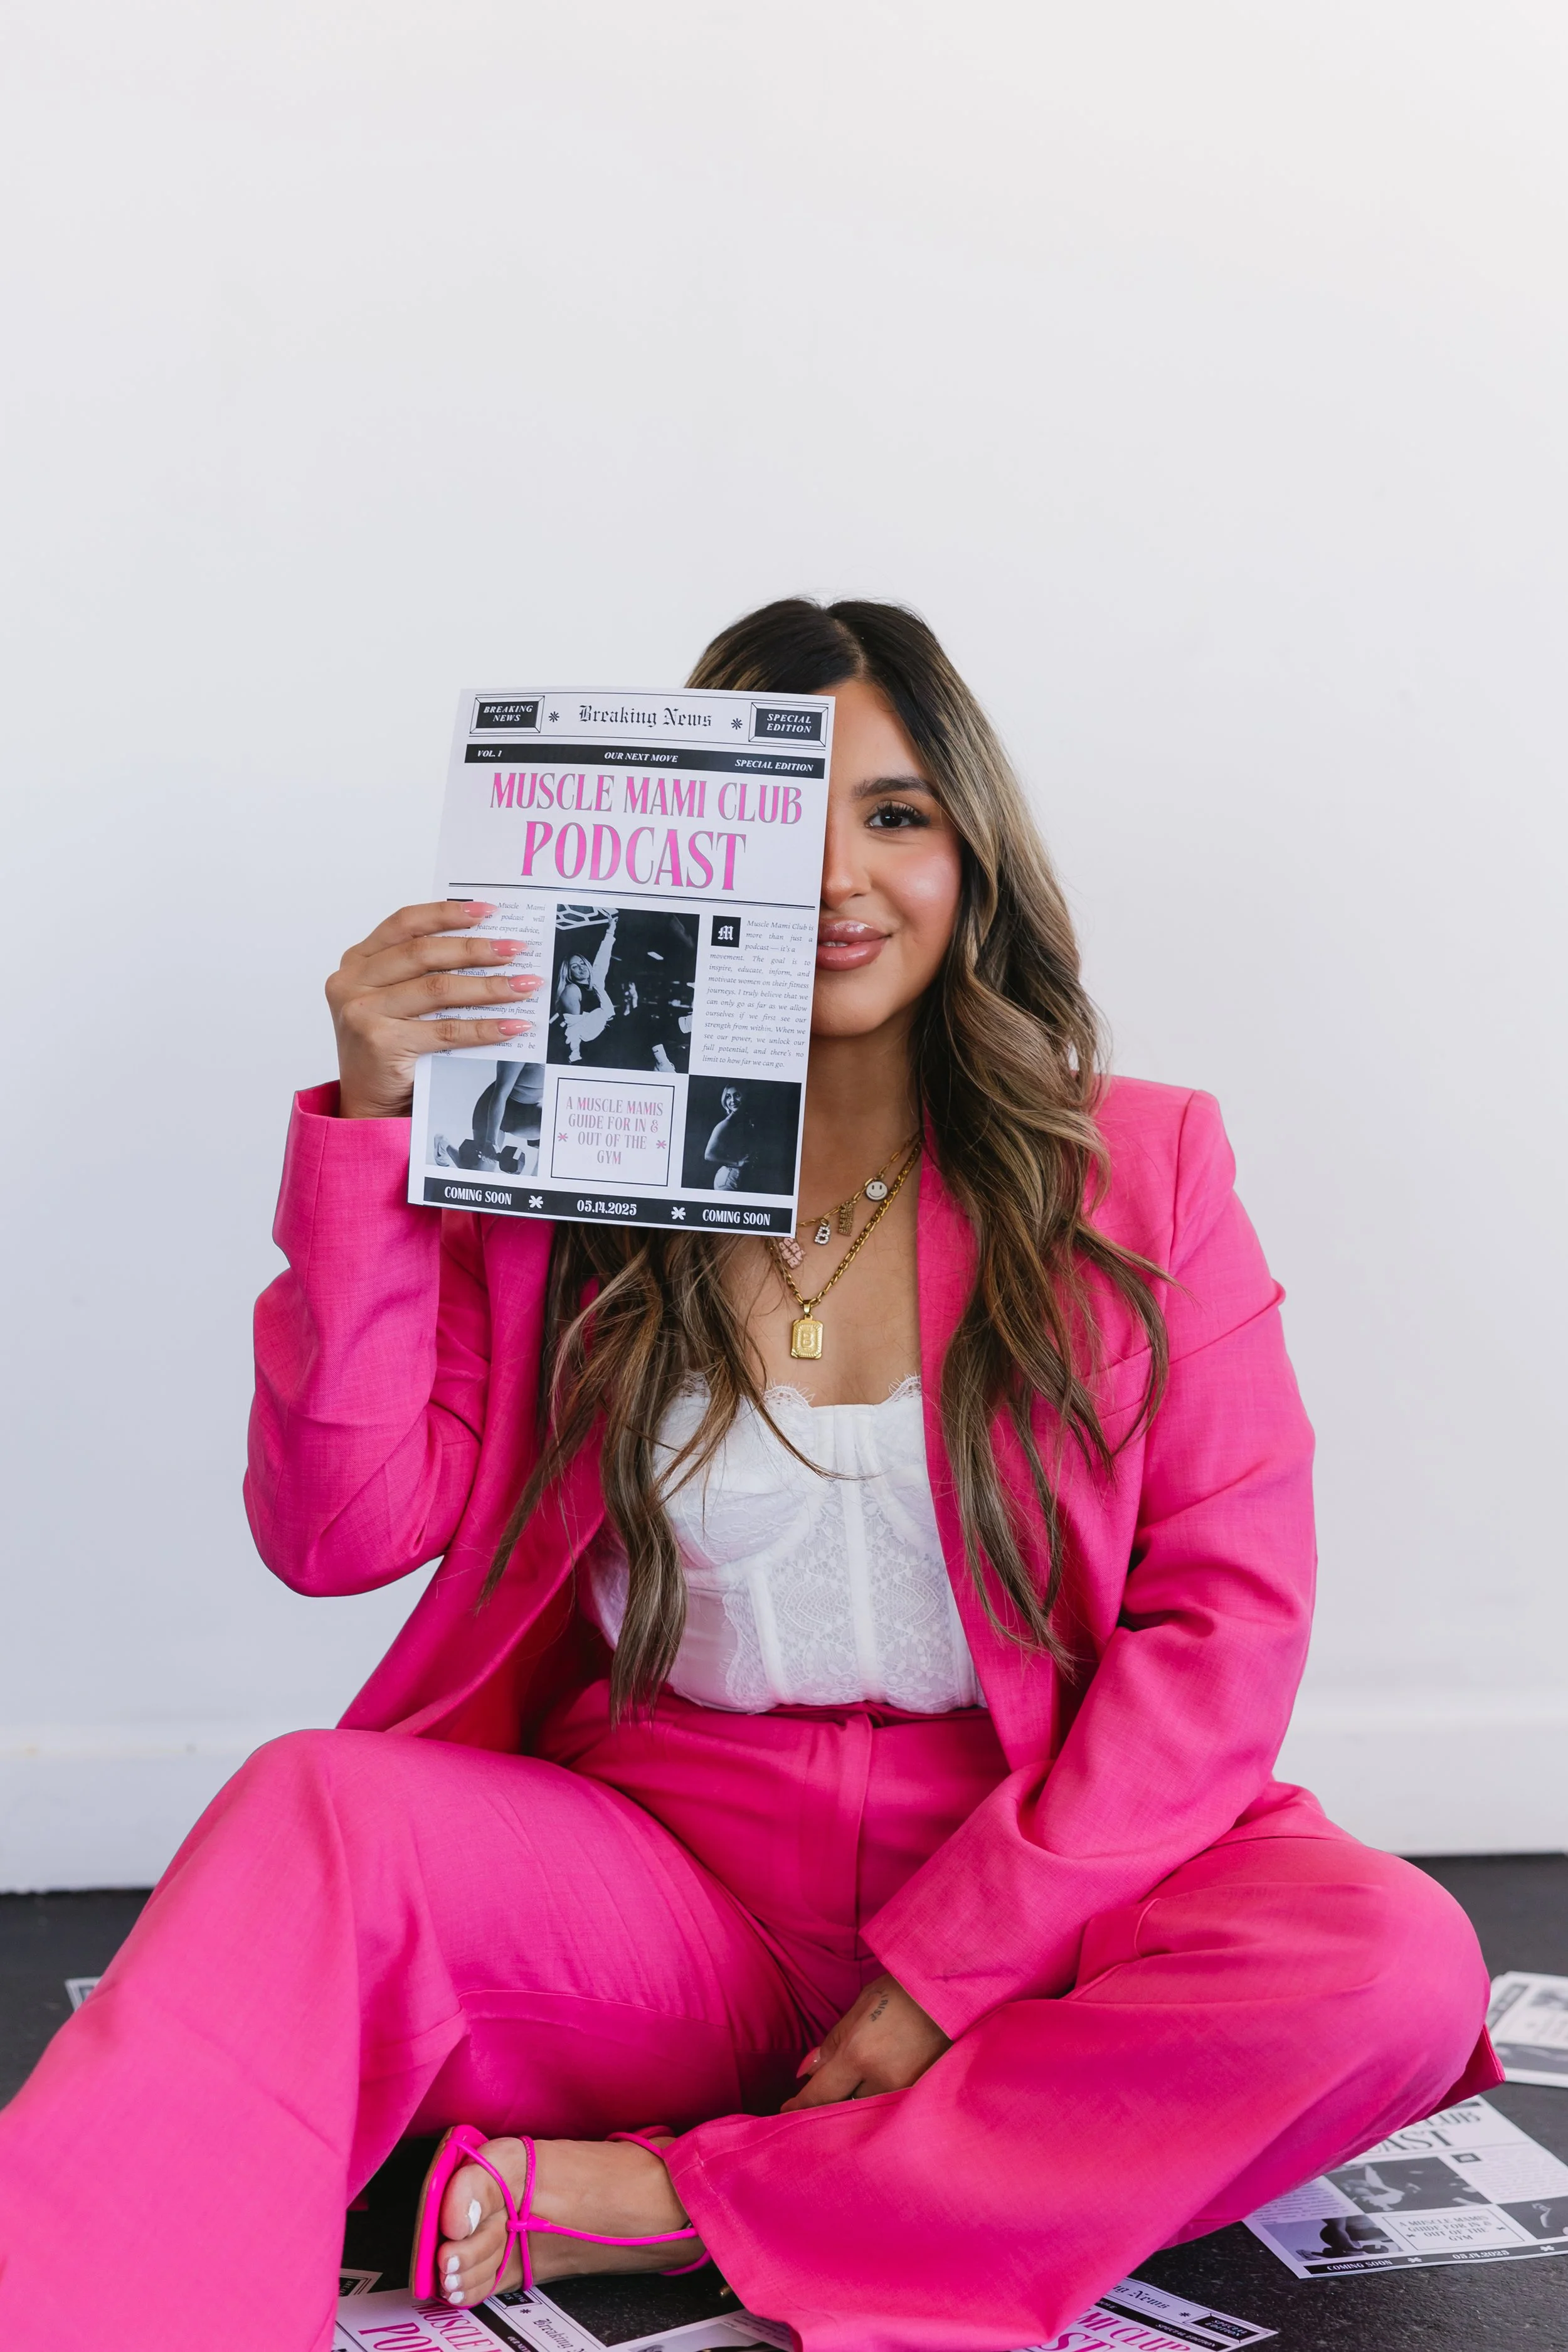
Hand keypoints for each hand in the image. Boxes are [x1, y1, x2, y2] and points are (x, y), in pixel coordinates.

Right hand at [326, 901, 542, 1118]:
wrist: (370, 1103)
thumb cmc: (390, 1048)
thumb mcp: (397, 1001)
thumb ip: (423, 973)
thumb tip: (489, 948)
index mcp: (357, 961)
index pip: (405, 924)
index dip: (447, 914)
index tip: (488, 911)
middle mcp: (353, 982)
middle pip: (425, 954)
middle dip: (476, 950)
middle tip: (516, 949)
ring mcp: (362, 1011)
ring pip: (438, 989)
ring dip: (488, 987)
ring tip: (524, 986)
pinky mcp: (381, 1042)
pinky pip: (446, 1030)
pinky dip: (484, 1028)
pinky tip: (512, 1025)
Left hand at [780, 1972, 949, 2109]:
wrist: (953, 1992)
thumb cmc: (904, 1991)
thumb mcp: (861, 2005)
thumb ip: (833, 2042)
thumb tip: (806, 2072)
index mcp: (859, 2052)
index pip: (820, 2093)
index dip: (800, 2106)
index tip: (785, 2113)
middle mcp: (880, 2078)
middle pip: (842, 2108)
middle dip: (829, 2105)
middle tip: (819, 2101)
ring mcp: (905, 2091)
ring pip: (868, 2111)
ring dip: (855, 2105)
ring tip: (853, 2093)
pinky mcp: (923, 2094)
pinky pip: (891, 2108)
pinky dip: (879, 2105)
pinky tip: (877, 2095)